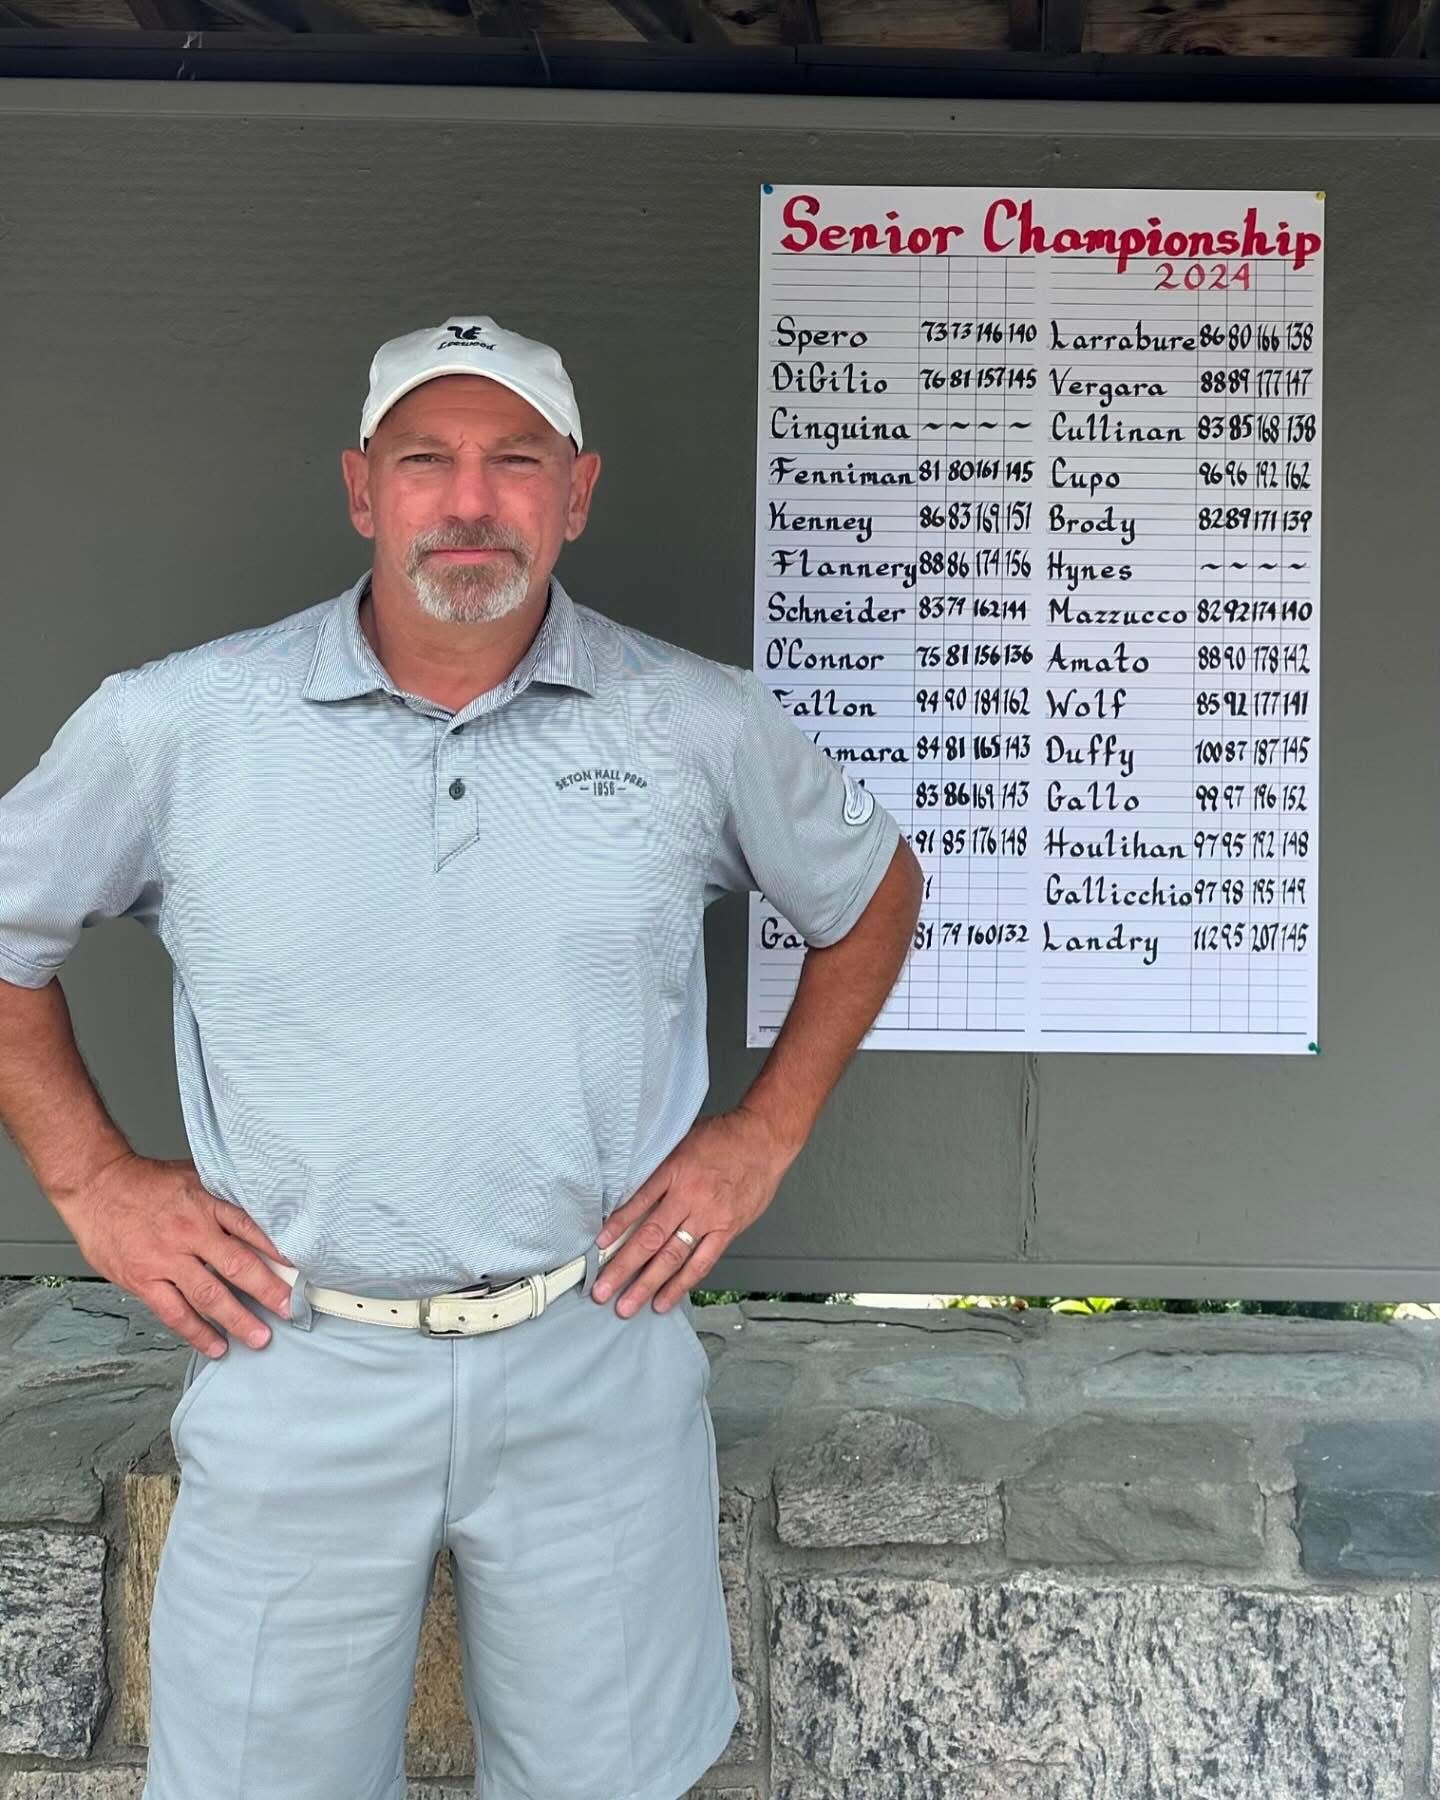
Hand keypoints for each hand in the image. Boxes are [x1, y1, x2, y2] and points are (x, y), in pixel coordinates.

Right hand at [55, 1152, 294, 1356]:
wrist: (97, 1185)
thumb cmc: (146, 1182)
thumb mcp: (194, 1176)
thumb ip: (223, 1196)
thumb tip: (260, 1211)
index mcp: (207, 1205)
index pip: (252, 1231)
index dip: (278, 1253)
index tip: (299, 1271)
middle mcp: (190, 1233)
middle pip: (238, 1267)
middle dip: (268, 1292)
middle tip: (288, 1309)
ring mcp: (166, 1259)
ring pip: (209, 1296)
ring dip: (237, 1320)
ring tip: (259, 1337)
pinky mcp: (143, 1279)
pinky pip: (175, 1312)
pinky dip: (197, 1332)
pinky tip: (215, 1345)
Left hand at [589, 1108, 794, 1315]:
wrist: (764, 1139)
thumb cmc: (723, 1137)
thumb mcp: (681, 1140)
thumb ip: (658, 1167)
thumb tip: (628, 1191)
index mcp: (674, 1171)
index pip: (638, 1203)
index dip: (616, 1227)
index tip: (598, 1247)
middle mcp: (690, 1197)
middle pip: (651, 1237)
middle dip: (623, 1267)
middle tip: (602, 1291)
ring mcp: (710, 1216)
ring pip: (674, 1256)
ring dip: (648, 1284)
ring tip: (627, 1305)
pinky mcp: (728, 1229)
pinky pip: (702, 1262)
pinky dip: (681, 1283)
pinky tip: (665, 1299)